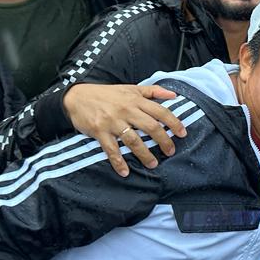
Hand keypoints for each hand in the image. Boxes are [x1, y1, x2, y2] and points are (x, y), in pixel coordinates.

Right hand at [62, 84, 186, 176]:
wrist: (76, 97)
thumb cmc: (106, 94)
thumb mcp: (130, 88)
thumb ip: (153, 91)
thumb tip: (174, 95)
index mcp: (136, 100)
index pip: (160, 112)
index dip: (174, 123)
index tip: (183, 134)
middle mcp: (126, 110)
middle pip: (151, 127)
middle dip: (164, 141)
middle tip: (171, 152)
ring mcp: (113, 122)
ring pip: (134, 141)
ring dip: (145, 154)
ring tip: (153, 164)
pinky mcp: (99, 132)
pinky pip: (111, 150)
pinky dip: (118, 162)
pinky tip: (125, 172)